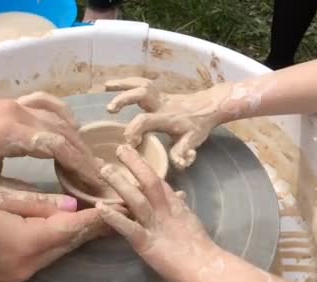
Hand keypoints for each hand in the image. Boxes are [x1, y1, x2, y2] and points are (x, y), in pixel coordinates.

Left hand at [0, 92, 100, 188]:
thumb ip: (19, 190)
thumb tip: (53, 203)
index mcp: (10, 133)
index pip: (59, 146)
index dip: (81, 165)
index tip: (95, 184)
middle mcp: (18, 113)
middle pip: (64, 132)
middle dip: (83, 156)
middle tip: (96, 179)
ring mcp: (15, 104)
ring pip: (58, 118)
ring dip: (75, 139)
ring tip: (85, 162)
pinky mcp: (11, 102)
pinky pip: (46, 103)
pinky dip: (62, 116)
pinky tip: (70, 129)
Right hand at [0, 185, 106, 281]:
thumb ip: (36, 203)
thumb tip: (71, 206)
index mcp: (28, 241)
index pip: (75, 227)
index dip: (101, 216)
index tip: (123, 203)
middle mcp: (29, 264)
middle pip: (69, 242)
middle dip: (92, 225)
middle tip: (114, 205)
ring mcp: (19, 275)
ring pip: (56, 250)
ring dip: (73, 233)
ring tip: (92, 212)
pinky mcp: (8, 278)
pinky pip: (40, 257)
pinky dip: (53, 241)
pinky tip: (57, 226)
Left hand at [96, 144, 215, 281]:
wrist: (205, 268)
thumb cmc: (196, 246)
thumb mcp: (187, 219)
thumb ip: (179, 205)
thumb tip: (177, 192)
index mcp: (173, 204)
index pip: (157, 179)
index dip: (142, 164)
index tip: (127, 150)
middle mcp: (164, 210)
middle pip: (149, 182)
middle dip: (134, 164)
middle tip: (119, 149)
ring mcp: (155, 225)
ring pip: (137, 200)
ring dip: (120, 184)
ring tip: (104, 170)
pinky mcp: (147, 242)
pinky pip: (129, 227)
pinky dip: (115, 217)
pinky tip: (101, 207)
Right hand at [105, 77, 241, 169]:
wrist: (210, 105)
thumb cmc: (198, 125)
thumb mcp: (193, 142)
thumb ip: (183, 154)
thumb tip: (178, 163)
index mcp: (168, 118)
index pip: (147, 121)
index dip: (134, 130)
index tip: (129, 143)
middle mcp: (162, 104)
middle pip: (142, 94)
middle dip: (125, 99)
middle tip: (109, 109)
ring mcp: (159, 95)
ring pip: (140, 84)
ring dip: (122, 85)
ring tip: (106, 87)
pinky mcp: (157, 92)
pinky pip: (140, 83)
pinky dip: (126, 82)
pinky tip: (112, 85)